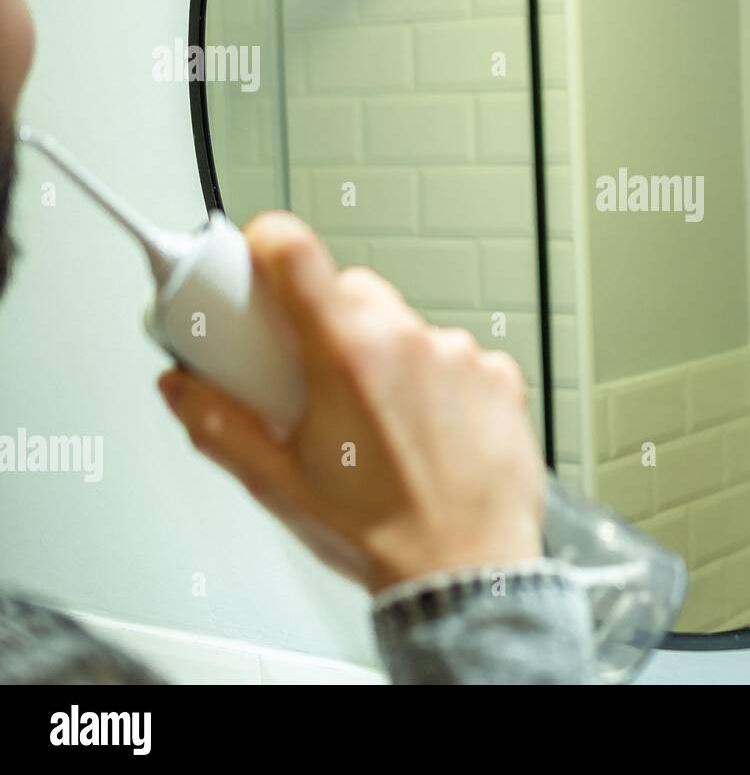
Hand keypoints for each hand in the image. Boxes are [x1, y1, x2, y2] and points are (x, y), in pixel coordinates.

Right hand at [156, 211, 544, 593]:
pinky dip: (442, 383)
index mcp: (347, 357)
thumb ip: (219, 425)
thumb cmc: (380, 534)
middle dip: (328, 323)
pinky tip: (433, 432)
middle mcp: (410, 342)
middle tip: (318, 378)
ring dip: (389, 358)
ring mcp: (462, 355)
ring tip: (384, 425)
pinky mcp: (501, 376)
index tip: (258, 256)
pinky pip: (459, 358)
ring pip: (408, 328)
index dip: (269, 244)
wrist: (466, 571)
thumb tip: (181, 388)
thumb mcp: (279, 484)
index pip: (296, 251)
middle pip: (353, 292)